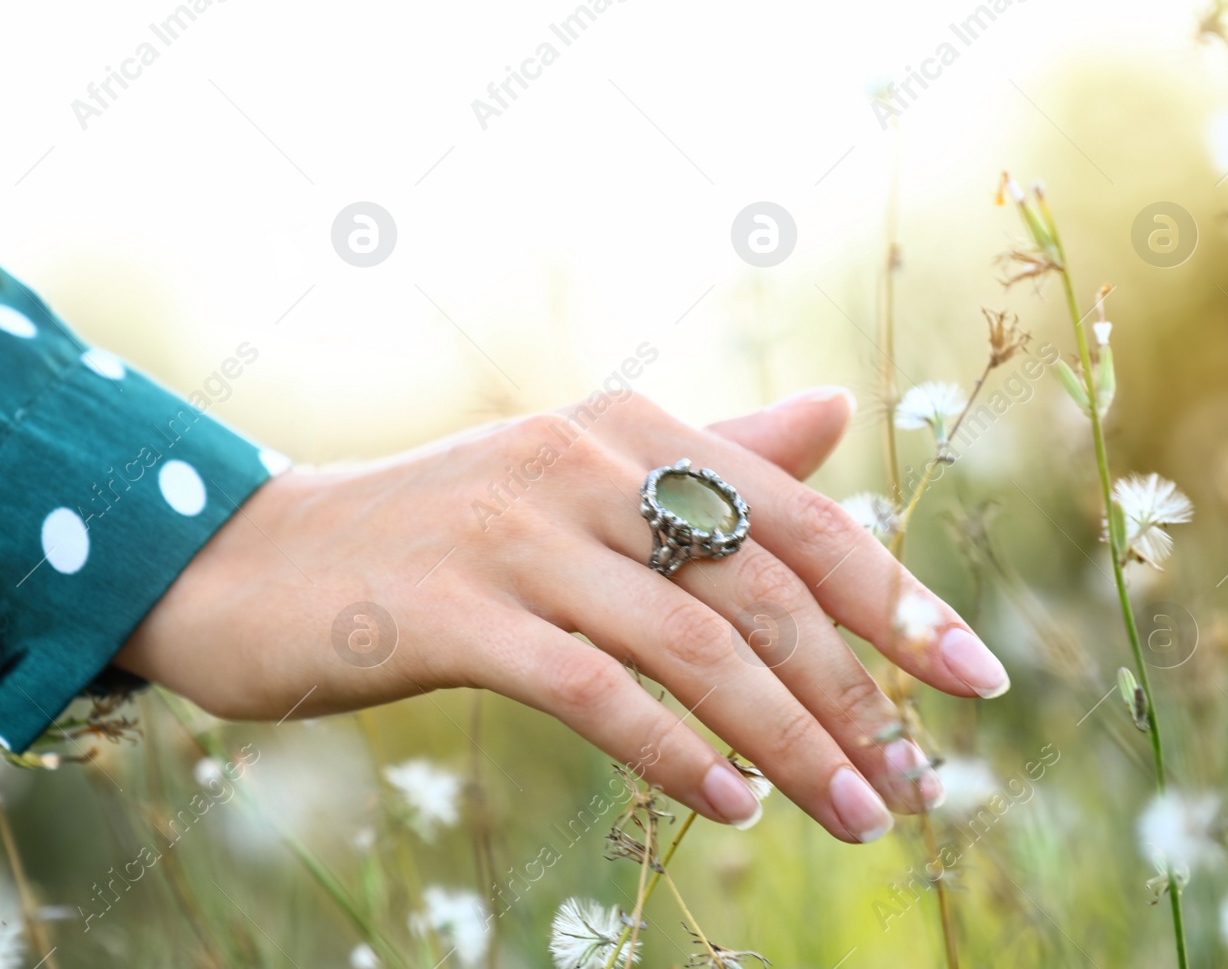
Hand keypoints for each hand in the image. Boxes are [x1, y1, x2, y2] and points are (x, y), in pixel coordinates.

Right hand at [116, 387, 1009, 842]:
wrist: (250, 564)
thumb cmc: (435, 535)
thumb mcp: (575, 481)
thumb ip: (709, 452)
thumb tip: (838, 413)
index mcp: (624, 424)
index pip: (796, 514)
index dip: (897, 599)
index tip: (976, 681)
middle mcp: (578, 458)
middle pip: (760, 583)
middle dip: (856, 690)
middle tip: (914, 782)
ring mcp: (513, 530)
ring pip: (693, 644)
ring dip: (789, 740)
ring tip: (853, 813)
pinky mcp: (451, 611)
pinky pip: (595, 691)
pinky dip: (675, 754)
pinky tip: (728, 808)